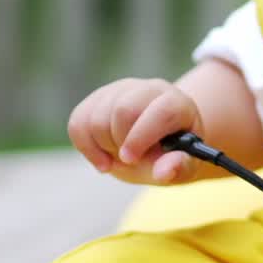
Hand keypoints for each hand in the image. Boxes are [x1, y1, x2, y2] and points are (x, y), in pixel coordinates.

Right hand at [67, 78, 203, 184]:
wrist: (159, 143)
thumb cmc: (174, 154)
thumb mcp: (185, 165)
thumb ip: (179, 167)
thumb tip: (164, 172)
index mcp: (176, 104)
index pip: (160, 111)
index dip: (142, 137)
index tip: (131, 159)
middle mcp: (148, 90)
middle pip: (122, 110)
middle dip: (120, 143)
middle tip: (129, 160)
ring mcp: (120, 91)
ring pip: (96, 117)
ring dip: (103, 146)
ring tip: (120, 157)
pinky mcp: (97, 99)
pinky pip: (77, 122)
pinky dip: (85, 146)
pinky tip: (103, 157)